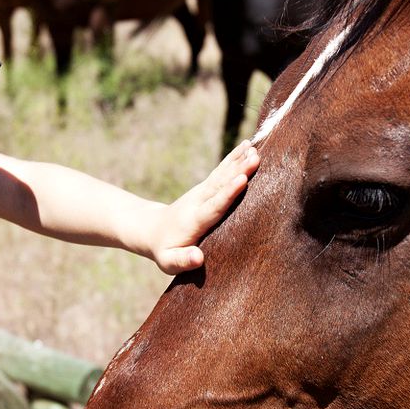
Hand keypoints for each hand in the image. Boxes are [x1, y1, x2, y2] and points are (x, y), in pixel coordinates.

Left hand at [148, 141, 259, 272]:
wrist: (152, 230)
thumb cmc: (165, 250)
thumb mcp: (169, 261)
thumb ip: (183, 260)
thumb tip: (198, 258)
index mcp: (194, 220)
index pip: (214, 205)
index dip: (228, 192)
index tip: (242, 179)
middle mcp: (198, 201)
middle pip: (221, 184)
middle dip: (238, 170)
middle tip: (256, 157)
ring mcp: (202, 192)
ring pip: (222, 174)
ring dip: (239, 161)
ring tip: (255, 148)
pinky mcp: (206, 188)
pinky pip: (222, 171)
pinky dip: (234, 158)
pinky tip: (247, 146)